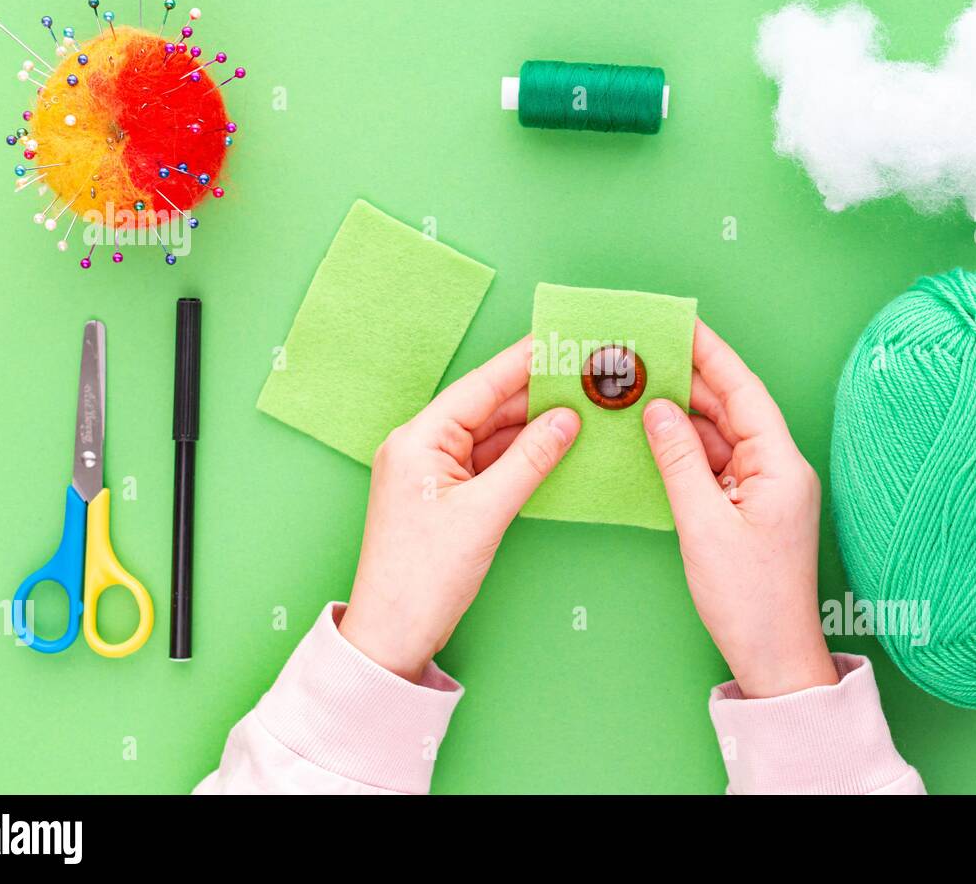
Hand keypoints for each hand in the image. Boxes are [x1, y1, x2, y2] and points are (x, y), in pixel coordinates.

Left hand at [339, 337, 579, 681]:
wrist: (392, 634)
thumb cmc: (422, 577)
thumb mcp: (485, 513)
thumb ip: (530, 460)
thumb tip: (566, 419)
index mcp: (418, 439)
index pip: (480, 386)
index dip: (523, 361)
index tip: (560, 340)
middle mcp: (421, 446)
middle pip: (487, 406)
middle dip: (535, 391)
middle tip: (582, 372)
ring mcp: (433, 471)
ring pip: (492, 434)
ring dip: (532, 422)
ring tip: (579, 403)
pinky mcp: (446, 495)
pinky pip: (489, 461)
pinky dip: (521, 453)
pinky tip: (554, 443)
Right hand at [642, 320, 838, 698]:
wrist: (773, 657)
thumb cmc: (749, 599)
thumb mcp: (703, 524)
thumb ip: (678, 460)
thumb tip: (657, 409)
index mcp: (780, 464)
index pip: (743, 390)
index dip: (711, 354)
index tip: (680, 324)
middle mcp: (777, 468)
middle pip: (731, 407)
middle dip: (690, 379)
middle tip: (646, 352)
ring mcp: (764, 488)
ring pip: (720, 435)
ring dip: (683, 414)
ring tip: (640, 388)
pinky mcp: (749, 507)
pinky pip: (714, 463)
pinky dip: (685, 449)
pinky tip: (654, 436)